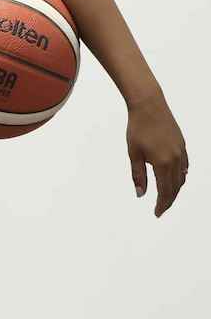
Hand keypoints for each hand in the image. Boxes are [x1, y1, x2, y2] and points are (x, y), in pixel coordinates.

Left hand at [126, 89, 188, 217]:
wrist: (149, 104)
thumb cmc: (138, 127)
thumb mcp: (134, 153)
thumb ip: (138, 175)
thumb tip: (140, 194)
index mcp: (163, 163)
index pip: (165, 191)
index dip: (162, 205)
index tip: (157, 214)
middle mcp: (176, 159)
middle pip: (175, 187)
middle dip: (169, 200)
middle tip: (160, 208)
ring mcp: (181, 151)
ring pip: (181, 177)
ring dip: (175, 189)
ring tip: (166, 196)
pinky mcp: (182, 144)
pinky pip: (184, 166)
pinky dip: (180, 175)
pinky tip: (175, 178)